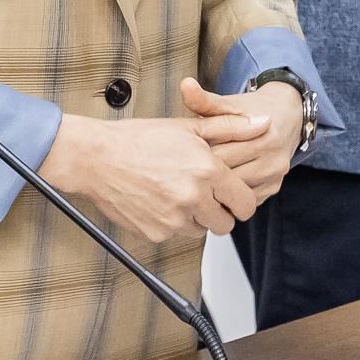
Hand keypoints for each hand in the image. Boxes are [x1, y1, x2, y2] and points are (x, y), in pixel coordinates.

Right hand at [40, 110, 261, 240]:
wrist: (97, 158)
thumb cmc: (139, 140)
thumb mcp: (189, 127)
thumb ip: (230, 127)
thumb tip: (262, 124)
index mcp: (207, 171)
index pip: (245, 203)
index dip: (242, 200)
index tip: (235, 196)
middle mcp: (193, 198)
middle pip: (227, 224)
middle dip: (221, 212)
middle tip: (207, 195)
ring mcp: (173, 219)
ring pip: (202, 231)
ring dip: (197, 218)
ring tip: (180, 193)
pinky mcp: (156, 232)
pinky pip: (176, 235)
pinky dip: (173, 223)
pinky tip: (161, 200)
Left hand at [180, 77, 303, 195]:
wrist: (288, 116)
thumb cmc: (254, 109)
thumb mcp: (231, 103)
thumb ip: (206, 100)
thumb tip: (185, 85)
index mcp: (263, 133)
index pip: (220, 154)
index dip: (199, 156)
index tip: (186, 155)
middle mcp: (273, 157)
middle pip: (227, 175)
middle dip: (206, 175)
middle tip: (187, 171)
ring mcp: (275, 176)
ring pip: (235, 192)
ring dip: (216, 189)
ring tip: (199, 180)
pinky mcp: (274, 188)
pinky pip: (244, 200)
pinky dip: (229, 196)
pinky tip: (217, 187)